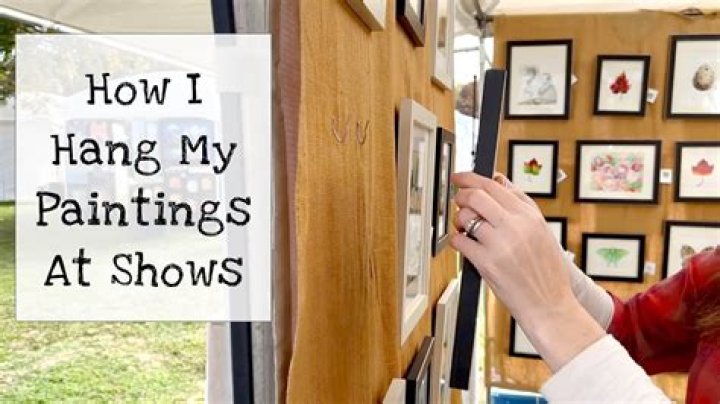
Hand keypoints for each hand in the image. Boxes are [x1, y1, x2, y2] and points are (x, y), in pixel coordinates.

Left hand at [450, 172, 603, 371]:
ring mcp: (500, 244)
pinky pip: (460, 241)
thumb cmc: (546, 272)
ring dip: (459, 220)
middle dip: (460, 195)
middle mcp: (516, 226)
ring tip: (465, 228)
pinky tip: (464, 244)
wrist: (551, 305)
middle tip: (457, 200)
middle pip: (476, 196)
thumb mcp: (541, 231)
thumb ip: (520, 204)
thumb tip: (498, 180)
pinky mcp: (487, 263)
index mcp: (530, 216)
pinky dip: (457, 241)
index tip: (460, 177)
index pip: (494, 185)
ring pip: (465, 217)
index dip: (471, 178)